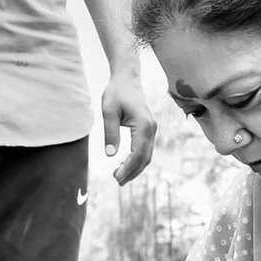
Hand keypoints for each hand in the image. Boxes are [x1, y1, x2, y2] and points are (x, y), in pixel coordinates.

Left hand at [101, 68, 155, 185]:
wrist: (127, 79)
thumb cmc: (116, 93)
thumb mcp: (108, 111)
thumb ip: (110, 133)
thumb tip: (110, 155)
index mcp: (143, 125)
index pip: (138, 153)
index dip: (128, 168)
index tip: (116, 177)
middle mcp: (151, 129)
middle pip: (145, 158)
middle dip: (132, 172)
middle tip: (117, 181)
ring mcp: (152, 130)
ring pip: (147, 156)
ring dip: (135, 168)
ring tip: (119, 176)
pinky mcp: (148, 130)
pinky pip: (145, 150)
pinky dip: (137, 160)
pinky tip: (125, 165)